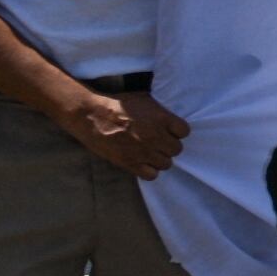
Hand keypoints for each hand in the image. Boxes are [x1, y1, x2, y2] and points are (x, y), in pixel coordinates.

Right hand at [64, 89, 188, 179]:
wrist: (91, 115)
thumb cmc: (117, 104)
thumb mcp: (145, 99)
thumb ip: (160, 112)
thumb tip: (170, 119)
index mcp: (162, 119)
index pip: (185, 132)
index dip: (177, 132)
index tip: (169, 130)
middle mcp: (156, 136)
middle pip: (176, 149)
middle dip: (168, 146)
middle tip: (158, 142)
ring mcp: (144, 151)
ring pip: (166, 164)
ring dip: (160, 158)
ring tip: (150, 153)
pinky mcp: (130, 163)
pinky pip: (151, 175)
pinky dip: (149, 170)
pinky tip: (143, 163)